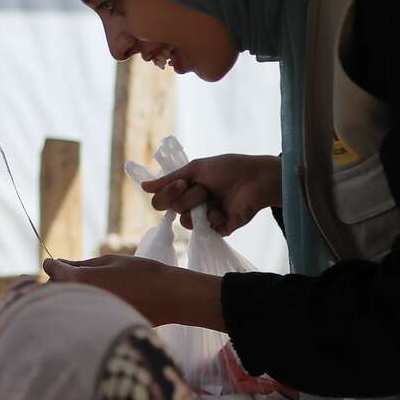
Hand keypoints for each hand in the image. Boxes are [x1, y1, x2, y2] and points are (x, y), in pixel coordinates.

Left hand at [42, 255, 224, 329]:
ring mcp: (88, 317)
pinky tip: (99, 302)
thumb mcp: (109, 261)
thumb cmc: (142, 274)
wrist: (170, 298)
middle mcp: (80, 300)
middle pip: (53, 291)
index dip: (52, 265)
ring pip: (65, 305)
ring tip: (91, 289)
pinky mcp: (98, 328)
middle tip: (75, 275)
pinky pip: (80, 317)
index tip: (56, 263)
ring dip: (70, 296)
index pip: (52, 271)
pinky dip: (83, 309)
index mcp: (81, 280)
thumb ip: (80, 264)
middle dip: (58, 282)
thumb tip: (57, 264)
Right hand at [142, 154, 280, 234]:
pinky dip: (214, 216)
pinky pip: (204, 229)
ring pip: (185, 221)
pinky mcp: (218, 230)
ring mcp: (204, 219)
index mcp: (185, 191)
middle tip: (205, 188)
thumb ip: (169, 179)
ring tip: (216, 198)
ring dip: (200, 206)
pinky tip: (225, 210)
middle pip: (173, 209)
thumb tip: (143, 187)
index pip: (161, 201)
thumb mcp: (196, 169)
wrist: (256, 179)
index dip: (168, 193)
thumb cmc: (228, 169)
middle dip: (189, 196)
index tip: (183, 183)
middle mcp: (192, 206)